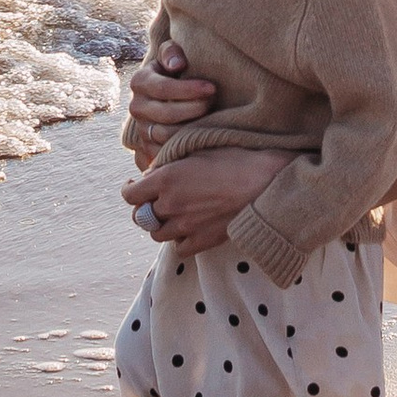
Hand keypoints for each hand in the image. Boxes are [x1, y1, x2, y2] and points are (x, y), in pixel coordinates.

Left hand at [122, 146, 289, 255]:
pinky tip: (188, 228)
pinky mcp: (202, 241)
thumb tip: (153, 172)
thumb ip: (170, 163)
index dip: (130, 190)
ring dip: (160, 224)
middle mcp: (170, 205)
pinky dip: (179, 239)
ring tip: (172, 214)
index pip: (130, 195)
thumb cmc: (235, 158)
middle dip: (145, 207)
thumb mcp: (198, 149)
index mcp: (166, 179)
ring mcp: (186, 226)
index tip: (134, 186)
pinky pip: (179, 248)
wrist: (266, 182)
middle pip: (141, 216)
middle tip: (154, 200)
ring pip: (157, 234)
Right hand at [123, 44, 219, 159]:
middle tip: (213, 102)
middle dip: (194, 108)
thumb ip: (172, 52)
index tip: (212, 88)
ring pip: (166, 136)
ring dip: (191, 128)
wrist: (169, 95)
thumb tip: (177, 64)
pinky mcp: (149, 149)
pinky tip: (202, 137)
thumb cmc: (176, 71)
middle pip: (166, 114)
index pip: (163, 88)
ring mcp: (142, 130)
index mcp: (140, 82)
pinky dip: (184, 147)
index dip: (189, 89)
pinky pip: (166, 154)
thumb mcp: (172, 55)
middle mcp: (136, 107)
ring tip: (210, 117)